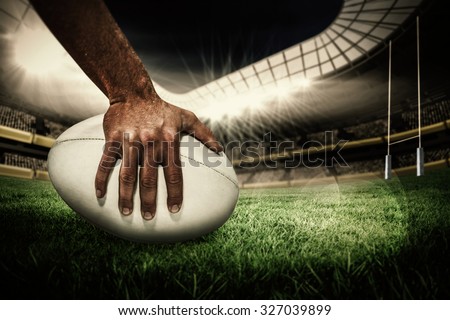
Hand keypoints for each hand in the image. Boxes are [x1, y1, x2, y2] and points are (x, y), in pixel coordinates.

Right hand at [94, 96, 222, 219]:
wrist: (133, 92)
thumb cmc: (163, 108)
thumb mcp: (187, 117)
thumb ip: (204, 134)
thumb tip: (220, 150)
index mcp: (168, 139)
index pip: (174, 172)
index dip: (175, 192)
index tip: (175, 209)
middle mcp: (149, 141)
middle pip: (149, 177)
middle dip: (150, 200)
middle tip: (149, 218)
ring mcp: (130, 140)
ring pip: (127, 173)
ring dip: (126, 195)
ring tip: (127, 212)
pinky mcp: (112, 138)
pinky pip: (105, 162)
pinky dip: (101, 178)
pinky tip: (100, 194)